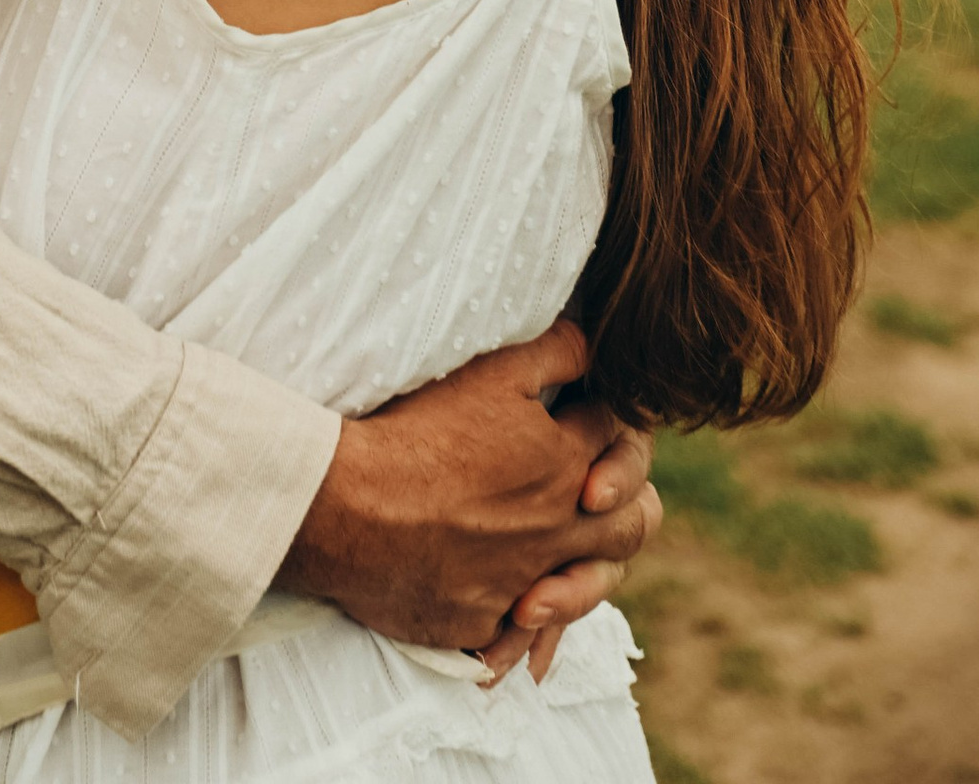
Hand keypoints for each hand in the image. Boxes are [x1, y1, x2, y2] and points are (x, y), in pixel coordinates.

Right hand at [279, 321, 658, 686]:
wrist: (346, 505)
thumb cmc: (415, 428)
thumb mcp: (490, 370)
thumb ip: (555, 352)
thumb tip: (593, 347)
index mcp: (565, 464)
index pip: (616, 436)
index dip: (603, 417)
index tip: (579, 410)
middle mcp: (558, 530)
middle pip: (632, 524)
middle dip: (629, 503)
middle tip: (602, 492)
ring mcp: (525, 583)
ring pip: (590, 586)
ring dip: (588, 570)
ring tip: (569, 556)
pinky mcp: (484, 623)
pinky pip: (523, 633)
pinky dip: (522, 623)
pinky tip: (510, 609)